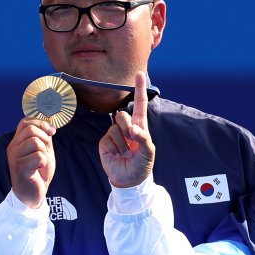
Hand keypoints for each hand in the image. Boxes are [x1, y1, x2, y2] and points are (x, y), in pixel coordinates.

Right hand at [8, 117, 55, 208]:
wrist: (33, 194)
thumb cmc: (38, 173)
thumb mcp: (43, 151)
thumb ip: (44, 137)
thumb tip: (49, 124)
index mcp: (17, 141)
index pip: (25, 121)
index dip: (41, 123)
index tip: (52, 132)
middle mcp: (13, 147)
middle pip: (31, 129)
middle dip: (45, 138)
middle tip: (46, 151)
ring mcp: (15, 157)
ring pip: (35, 142)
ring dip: (44, 152)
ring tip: (41, 162)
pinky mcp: (19, 168)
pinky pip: (38, 156)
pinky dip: (43, 162)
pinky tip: (38, 169)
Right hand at [99, 71, 153, 187]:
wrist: (129, 180)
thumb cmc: (142, 165)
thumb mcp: (148, 152)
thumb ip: (143, 138)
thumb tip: (133, 129)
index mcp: (140, 126)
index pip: (139, 104)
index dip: (139, 89)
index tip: (139, 74)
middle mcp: (126, 127)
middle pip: (122, 114)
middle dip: (128, 128)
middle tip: (132, 141)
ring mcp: (114, 134)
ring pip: (115, 127)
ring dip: (122, 143)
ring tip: (126, 153)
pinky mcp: (105, 142)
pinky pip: (108, 138)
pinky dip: (115, 148)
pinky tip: (117, 155)